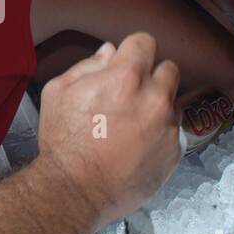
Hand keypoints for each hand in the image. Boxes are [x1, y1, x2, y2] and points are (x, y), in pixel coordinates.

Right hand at [35, 33, 181, 224]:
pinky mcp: (175, 152)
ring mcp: (168, 127)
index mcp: (126, 77)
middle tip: (131, 94)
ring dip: (158, 106)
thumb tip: (110, 52)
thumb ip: (87, 65)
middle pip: (169, 68)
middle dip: (152, 76)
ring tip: (133, 125)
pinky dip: (161, 135)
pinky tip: (138, 146)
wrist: (75, 191)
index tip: (125, 63)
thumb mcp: (59, 92)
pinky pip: (174, 132)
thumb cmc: (63, 142)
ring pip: (174, 102)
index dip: (132, 51)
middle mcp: (154, 98)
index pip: (146, 42)